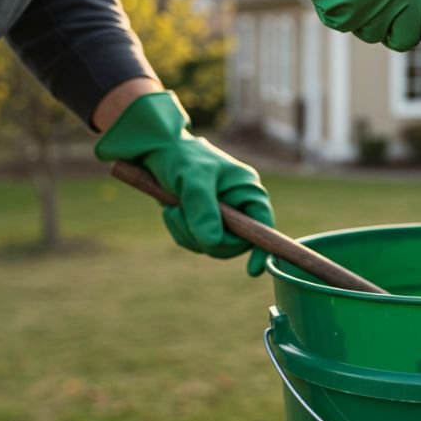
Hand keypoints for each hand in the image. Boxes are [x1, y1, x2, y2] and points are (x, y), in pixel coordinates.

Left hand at [95, 92, 274, 274]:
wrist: (158, 150)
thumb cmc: (181, 158)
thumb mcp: (192, 180)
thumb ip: (204, 211)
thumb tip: (212, 242)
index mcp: (247, 191)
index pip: (263, 226)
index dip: (261, 249)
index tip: (252, 270)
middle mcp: (239, 204)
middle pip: (234, 243)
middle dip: (205, 236)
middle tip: (182, 218)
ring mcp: (222, 215)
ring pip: (211, 244)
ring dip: (187, 232)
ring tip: (174, 208)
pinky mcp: (204, 220)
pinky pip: (196, 241)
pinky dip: (180, 230)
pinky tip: (171, 210)